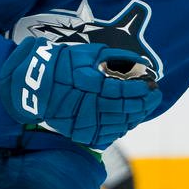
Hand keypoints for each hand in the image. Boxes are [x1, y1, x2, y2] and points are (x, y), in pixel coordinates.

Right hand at [0, 39, 159, 149]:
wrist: (33, 85)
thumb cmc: (61, 64)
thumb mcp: (85, 54)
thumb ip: (113, 56)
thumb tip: (139, 60)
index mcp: (89, 85)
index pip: (123, 92)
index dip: (141, 90)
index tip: (152, 85)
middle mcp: (87, 106)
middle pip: (125, 110)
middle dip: (144, 104)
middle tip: (155, 97)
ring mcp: (83, 122)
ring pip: (119, 124)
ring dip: (136, 117)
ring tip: (144, 107)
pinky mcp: (80, 132)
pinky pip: (107, 134)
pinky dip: (121, 128)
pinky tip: (128, 120)